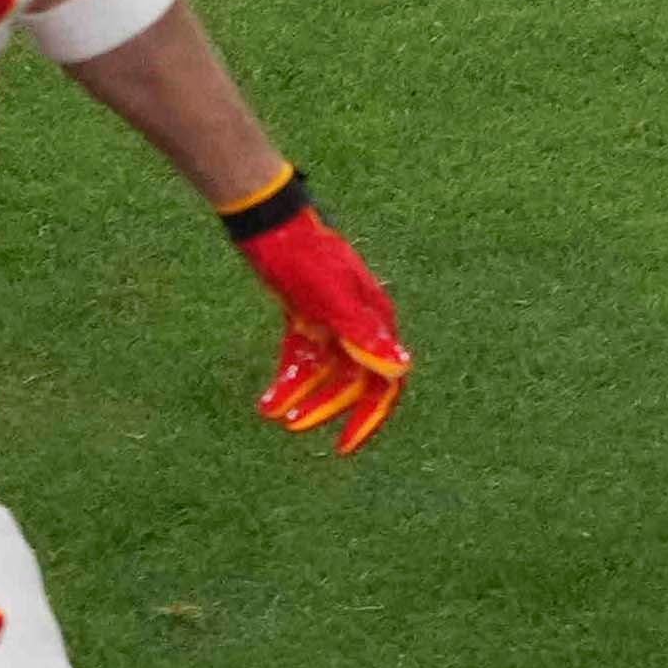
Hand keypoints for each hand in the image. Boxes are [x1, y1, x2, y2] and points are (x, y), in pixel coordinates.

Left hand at [238, 196, 410, 452]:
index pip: (384, 383)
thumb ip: (363, 335)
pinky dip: (288, 378)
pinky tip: (268, 396)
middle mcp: (359, 325)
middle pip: (352, 381)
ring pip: (324, 372)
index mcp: (374, 322)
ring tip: (272, 411)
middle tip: (294, 426)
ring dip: (302, 395)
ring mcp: (333, 320)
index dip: (368, 417)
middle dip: (324, 408)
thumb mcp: (331, 300)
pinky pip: (303, 357)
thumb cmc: (303, 257)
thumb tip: (399, 370)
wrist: (268, 221)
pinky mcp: (307, 315)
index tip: (344, 445)